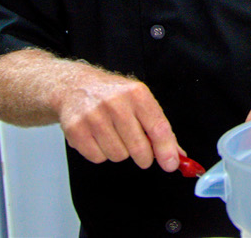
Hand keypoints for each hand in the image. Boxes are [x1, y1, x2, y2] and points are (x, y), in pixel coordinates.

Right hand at [55, 65, 181, 172]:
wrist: (75, 86)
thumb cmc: (112, 95)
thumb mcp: (139, 101)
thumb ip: (158, 127)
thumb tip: (176, 153)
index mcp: (137, 94)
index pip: (158, 128)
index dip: (166, 150)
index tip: (171, 164)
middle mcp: (116, 103)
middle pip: (138, 147)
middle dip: (144, 157)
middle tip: (142, 152)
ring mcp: (94, 116)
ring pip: (118, 155)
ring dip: (120, 152)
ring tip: (113, 135)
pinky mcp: (76, 129)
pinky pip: (98, 158)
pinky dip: (101, 153)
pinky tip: (98, 137)